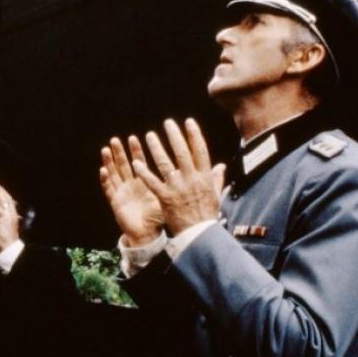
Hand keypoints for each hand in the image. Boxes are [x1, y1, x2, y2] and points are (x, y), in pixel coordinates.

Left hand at [0, 182, 20, 251]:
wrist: (8, 247)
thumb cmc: (5, 240)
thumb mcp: (3, 228)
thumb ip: (0, 221)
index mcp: (13, 216)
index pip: (9, 202)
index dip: (4, 195)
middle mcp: (12, 214)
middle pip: (7, 199)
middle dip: (1, 191)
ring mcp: (9, 215)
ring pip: (4, 200)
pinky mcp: (4, 218)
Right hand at [99, 135, 164, 245]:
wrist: (147, 235)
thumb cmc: (157, 218)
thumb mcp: (165, 199)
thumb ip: (170, 186)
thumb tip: (184, 172)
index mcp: (144, 183)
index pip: (139, 163)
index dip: (135, 151)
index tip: (134, 138)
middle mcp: (131, 186)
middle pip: (124, 165)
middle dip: (119, 152)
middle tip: (116, 139)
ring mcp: (122, 193)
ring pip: (114, 174)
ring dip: (110, 162)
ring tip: (106, 149)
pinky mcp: (115, 202)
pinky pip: (109, 188)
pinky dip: (106, 179)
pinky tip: (103, 170)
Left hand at [131, 118, 225, 234]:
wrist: (199, 234)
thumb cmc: (207, 215)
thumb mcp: (215, 195)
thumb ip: (217, 179)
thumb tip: (221, 166)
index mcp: (205, 177)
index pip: (200, 151)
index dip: (194, 135)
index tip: (188, 122)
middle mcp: (191, 180)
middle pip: (182, 153)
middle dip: (174, 136)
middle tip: (167, 123)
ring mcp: (177, 188)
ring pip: (165, 164)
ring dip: (156, 148)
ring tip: (149, 136)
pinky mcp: (165, 198)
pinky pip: (153, 182)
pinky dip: (144, 172)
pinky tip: (136, 162)